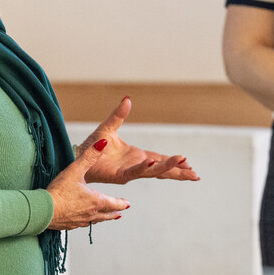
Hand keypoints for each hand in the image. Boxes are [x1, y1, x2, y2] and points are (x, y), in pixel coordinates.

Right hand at [46, 139, 130, 229]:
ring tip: (105, 218)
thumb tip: (103, 143)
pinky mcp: (69, 225)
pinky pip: (83, 224)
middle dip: (114, 212)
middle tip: (120, 213)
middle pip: (107, 215)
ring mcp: (80, 221)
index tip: (127, 204)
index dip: (121, 203)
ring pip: (96, 221)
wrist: (43, 211)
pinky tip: (84, 220)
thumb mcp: (75, 170)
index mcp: (96, 201)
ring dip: (103, 218)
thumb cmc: (59, 191)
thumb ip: (89, 156)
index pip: (114, 203)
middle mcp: (91, 213)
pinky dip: (88, 221)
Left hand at [77, 97, 198, 183]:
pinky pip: (134, 172)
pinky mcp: (119, 175)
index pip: (160, 160)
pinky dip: (145, 168)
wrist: (77, 156)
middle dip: (179, 172)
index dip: (174, 162)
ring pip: (153, 172)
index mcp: (137, 156)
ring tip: (185, 167)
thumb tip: (128, 99)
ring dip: (169, 168)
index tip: (189, 164)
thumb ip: (119, 115)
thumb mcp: (109, 127)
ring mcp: (129, 172)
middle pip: (162, 170)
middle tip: (196, 176)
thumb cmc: (92, 146)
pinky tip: (154, 164)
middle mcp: (136, 166)